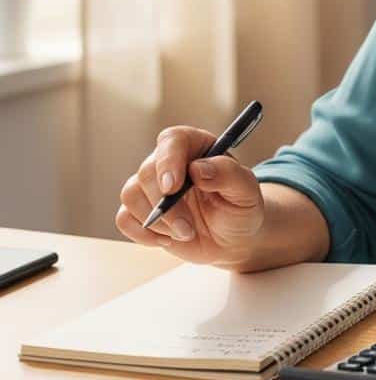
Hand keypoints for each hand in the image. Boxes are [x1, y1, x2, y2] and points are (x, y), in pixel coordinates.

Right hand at [115, 126, 265, 267]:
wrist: (232, 239)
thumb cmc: (241, 209)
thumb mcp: (246, 191)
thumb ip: (228, 175)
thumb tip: (198, 169)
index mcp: (196, 146)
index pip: (172, 140)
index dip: (168, 161)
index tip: (172, 188)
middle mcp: (170, 161)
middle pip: (147, 172)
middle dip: (167, 207)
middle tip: (188, 229)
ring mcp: (152, 186)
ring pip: (132, 194)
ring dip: (157, 222)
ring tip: (186, 233)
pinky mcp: (140, 210)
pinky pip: (124, 218)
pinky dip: (143, 234)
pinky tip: (167, 239)